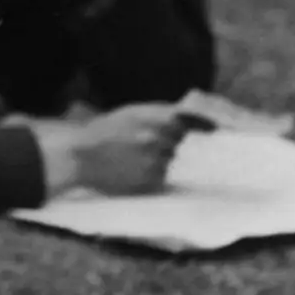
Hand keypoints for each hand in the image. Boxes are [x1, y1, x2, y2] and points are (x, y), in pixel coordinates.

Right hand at [43, 101, 191, 198]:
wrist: (80, 156)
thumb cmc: (103, 131)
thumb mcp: (130, 112)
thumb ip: (159, 113)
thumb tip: (187, 115)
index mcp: (152, 117)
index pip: (190, 121)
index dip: (203, 125)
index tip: (214, 130)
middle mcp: (157, 138)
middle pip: (179, 143)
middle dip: (170, 144)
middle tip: (150, 146)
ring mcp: (154, 161)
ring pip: (169, 161)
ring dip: (160, 161)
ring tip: (137, 159)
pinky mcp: (149, 182)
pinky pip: (161, 179)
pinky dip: (153, 176)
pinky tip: (134, 171)